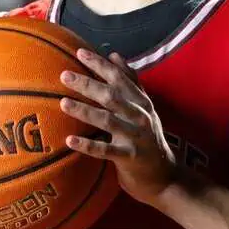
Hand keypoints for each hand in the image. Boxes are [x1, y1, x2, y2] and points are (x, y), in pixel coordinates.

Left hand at [59, 48, 178, 204]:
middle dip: (88, 84)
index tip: (80, 52)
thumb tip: (114, 55)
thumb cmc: (147, 138)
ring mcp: (135, 137)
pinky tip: (70, 141)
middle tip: (64, 75)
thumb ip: (130, 82)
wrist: (165, 176)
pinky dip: (88, 145)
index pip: (119, 78)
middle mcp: (139, 116)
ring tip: (63, 103)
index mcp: (141, 102)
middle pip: (111, 96)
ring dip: (85, 111)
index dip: (100, 64)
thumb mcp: (143, 107)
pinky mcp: (130, 158)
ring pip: (108, 120)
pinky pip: (106, 151)